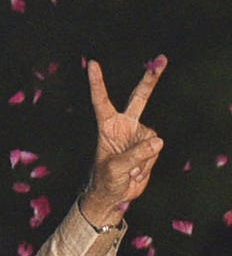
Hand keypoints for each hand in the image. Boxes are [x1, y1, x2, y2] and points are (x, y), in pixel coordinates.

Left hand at [80, 57, 165, 225]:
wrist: (113, 197)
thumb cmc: (106, 180)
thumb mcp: (115, 168)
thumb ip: (136, 154)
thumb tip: (158, 141)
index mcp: (108, 126)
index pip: (101, 101)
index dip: (98, 83)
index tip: (92, 64)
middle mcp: (125, 125)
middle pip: (140, 97)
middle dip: (151, 79)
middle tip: (162, 59)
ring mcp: (138, 135)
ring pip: (151, 140)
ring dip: (142, 160)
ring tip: (129, 171)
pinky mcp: (149, 146)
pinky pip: (155, 151)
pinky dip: (147, 165)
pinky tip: (136, 172)